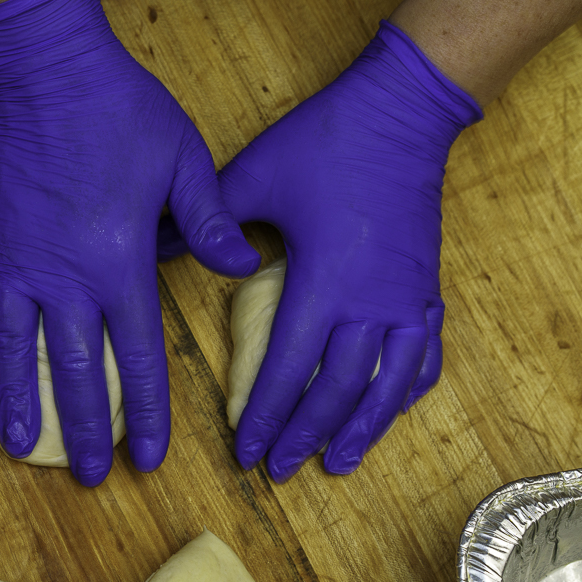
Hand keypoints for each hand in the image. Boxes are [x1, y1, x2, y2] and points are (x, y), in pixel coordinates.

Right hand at [0, 0, 259, 485]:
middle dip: (86, 430)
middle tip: (89, 477)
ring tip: (23, 450)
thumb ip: (210, 223)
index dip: (146, 415)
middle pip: (76, 371)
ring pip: (11, 350)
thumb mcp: (184, 162)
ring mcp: (12, 261)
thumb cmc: (121, 112)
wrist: (47, 67)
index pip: (138, 358)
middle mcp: (63, 276)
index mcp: (119, 264)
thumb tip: (243, 268)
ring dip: (18, 404)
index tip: (147, 460)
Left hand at [209, 21, 479, 480]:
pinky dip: (406, 392)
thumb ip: (208, 219)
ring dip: (362, 430)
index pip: (289, 367)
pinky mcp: (428, 289)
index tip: (247, 451)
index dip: (267, 415)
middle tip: (280, 470)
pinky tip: (389, 414)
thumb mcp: (256, 174)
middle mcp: (372, 300)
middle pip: (338, 389)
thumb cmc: (327, 141)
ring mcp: (408, 298)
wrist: (403, 111)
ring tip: (336, 465)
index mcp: (325, 278)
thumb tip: (153, 247)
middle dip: (305, 435)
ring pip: (389, 385)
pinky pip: (425, 356)